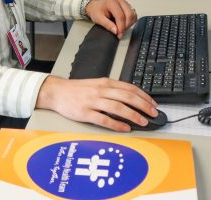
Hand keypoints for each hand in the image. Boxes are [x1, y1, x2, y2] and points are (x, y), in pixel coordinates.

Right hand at [36, 76, 157, 131]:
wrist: (57, 92)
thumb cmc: (77, 90)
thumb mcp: (97, 84)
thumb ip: (112, 90)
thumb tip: (130, 98)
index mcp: (105, 83)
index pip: (129, 88)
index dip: (144, 96)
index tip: (153, 103)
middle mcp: (101, 90)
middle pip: (127, 97)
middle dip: (143, 105)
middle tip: (153, 113)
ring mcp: (93, 101)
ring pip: (118, 107)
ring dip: (133, 115)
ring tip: (143, 122)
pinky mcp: (85, 113)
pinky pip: (104, 119)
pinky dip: (117, 125)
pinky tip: (125, 128)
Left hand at [85, 0, 136, 36]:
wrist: (95, 6)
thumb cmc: (96, 11)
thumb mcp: (98, 19)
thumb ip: (107, 25)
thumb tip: (116, 31)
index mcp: (112, 2)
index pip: (121, 16)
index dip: (121, 27)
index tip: (119, 34)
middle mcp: (120, 1)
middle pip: (129, 15)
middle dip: (126, 26)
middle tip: (120, 33)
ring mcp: (125, 3)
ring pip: (133, 15)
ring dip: (129, 24)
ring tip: (121, 29)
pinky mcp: (127, 6)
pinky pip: (133, 15)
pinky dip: (131, 22)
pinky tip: (124, 25)